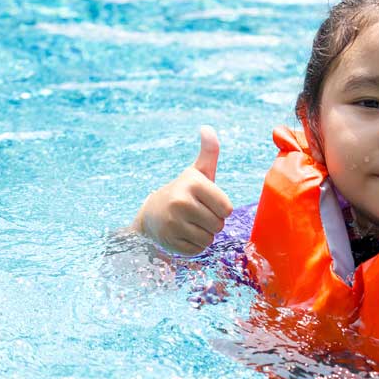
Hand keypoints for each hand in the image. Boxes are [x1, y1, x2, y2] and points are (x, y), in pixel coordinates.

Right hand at [132, 125, 232, 255]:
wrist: (152, 214)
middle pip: (219, 225)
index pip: (227, 208)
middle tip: (197, 214)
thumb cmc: (184, 192)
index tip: (206, 202)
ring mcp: (173, 223)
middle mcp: (181, 202)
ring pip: (209, 239)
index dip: (220, 208)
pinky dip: (194, 245)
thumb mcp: (197, 172)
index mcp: (193, 184)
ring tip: (190, 224)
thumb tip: (207, 128)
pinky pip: (198, 250)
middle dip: (213, 222)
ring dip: (204, 234)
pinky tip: (183, 234)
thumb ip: (209, 152)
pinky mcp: (170, 242)